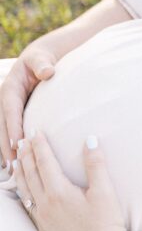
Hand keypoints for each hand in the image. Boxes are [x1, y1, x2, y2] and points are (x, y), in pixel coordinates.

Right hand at [0, 44, 57, 169]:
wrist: (36, 61)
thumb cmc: (41, 60)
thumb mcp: (40, 60)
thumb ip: (42, 65)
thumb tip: (48, 71)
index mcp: (9, 88)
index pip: (10, 110)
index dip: (12, 126)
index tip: (16, 142)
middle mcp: (4, 101)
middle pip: (3, 125)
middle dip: (5, 145)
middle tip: (12, 164)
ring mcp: (5, 109)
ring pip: (2, 133)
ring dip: (4, 151)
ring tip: (10, 170)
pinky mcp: (10, 116)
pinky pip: (7, 133)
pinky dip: (7, 148)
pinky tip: (12, 164)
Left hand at [12, 131, 125, 230]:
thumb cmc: (107, 223)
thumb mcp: (105, 191)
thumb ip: (95, 164)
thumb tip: (90, 139)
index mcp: (59, 192)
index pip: (44, 162)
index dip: (39, 145)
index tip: (35, 130)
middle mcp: (46, 205)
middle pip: (31, 174)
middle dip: (26, 155)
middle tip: (23, 139)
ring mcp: (42, 219)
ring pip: (25, 190)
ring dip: (20, 172)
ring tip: (17, 159)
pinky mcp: (44, 229)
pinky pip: (27, 205)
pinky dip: (23, 191)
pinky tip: (24, 188)